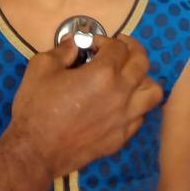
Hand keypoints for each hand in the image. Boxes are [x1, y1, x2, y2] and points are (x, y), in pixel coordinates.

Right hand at [8, 34, 161, 182]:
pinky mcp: (121, 137)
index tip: (91, 45)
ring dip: (143, 78)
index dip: (105, 40)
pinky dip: (135, 104)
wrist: (36, 151)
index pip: (118, 47)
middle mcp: (122, 94)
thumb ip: (62, 50)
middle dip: (132, 49)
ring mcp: (125, 118)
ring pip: (153, 92)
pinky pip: (140, 115)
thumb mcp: (41, 68)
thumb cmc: (37, 108)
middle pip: (142, 63)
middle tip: (119, 48)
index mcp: (103, 74)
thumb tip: (74, 43)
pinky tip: (119, 103)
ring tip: (128, 76)